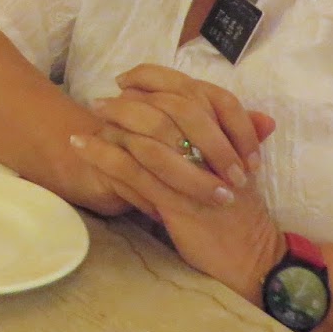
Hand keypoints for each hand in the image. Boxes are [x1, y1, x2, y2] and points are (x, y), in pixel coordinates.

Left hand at [83, 65, 283, 299]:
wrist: (251, 254)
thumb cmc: (237, 207)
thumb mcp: (232, 162)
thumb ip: (212, 130)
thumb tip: (163, 99)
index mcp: (227, 132)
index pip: (188, 88)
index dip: (153, 77)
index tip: (127, 80)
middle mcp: (213, 147)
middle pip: (165, 105)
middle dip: (129, 98)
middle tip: (101, 100)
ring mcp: (195, 173)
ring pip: (147, 136)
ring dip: (113, 121)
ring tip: (90, 116)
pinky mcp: (176, 200)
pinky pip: (131, 170)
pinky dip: (102, 154)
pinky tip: (81, 145)